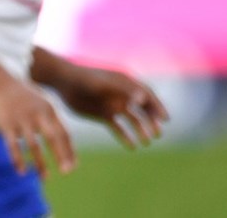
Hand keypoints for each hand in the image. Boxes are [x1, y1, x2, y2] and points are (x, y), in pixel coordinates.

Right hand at [0, 75, 74, 178]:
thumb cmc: (16, 92)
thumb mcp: (38, 99)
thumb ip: (48, 116)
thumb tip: (60, 135)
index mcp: (47, 109)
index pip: (63, 133)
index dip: (70, 151)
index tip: (73, 166)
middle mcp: (36, 114)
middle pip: (53, 139)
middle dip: (61, 157)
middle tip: (66, 173)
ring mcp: (21, 119)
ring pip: (34, 146)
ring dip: (40, 163)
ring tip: (44, 178)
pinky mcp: (5, 124)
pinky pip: (13, 146)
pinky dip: (18, 160)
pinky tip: (21, 171)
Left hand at [53, 64, 168, 149]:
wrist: (62, 82)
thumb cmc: (83, 79)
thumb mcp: (103, 84)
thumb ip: (122, 90)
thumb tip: (142, 100)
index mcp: (125, 83)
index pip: (147, 95)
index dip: (157, 106)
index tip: (165, 119)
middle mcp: (122, 95)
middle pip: (143, 109)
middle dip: (152, 121)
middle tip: (158, 134)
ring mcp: (113, 105)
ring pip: (132, 120)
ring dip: (141, 130)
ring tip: (147, 142)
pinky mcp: (103, 114)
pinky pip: (118, 127)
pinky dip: (125, 136)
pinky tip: (132, 147)